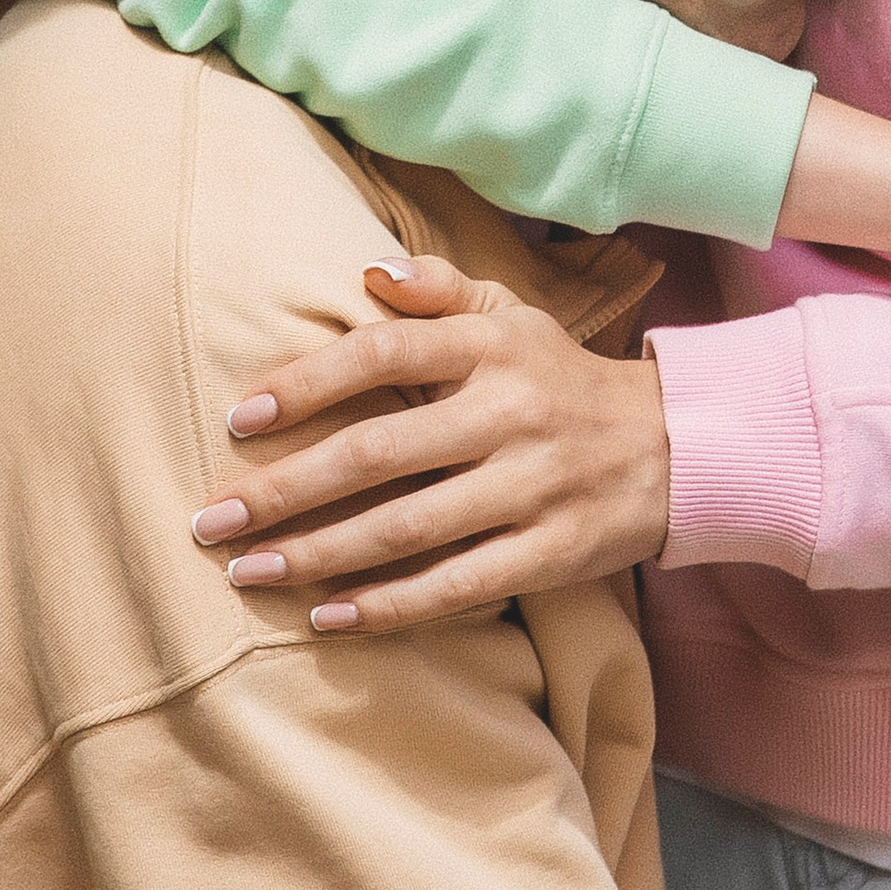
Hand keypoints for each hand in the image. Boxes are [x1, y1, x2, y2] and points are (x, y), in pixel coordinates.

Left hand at [190, 255, 670, 631]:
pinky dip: (387, 607)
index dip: (305, 384)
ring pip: (406, 529)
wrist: (678, 446)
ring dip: (318, 555)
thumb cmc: (562, 378)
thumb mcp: (512, 315)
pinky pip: (456, 587)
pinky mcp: (551, 552)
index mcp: (490, 346)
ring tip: (248, 572)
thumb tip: (368, 271)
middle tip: (211, 519)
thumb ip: (438, 288)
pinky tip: (326, 617)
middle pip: (378, 453)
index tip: (238, 418)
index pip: (382, 353)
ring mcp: (531, 487)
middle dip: (285, 490)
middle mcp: (508, 413)